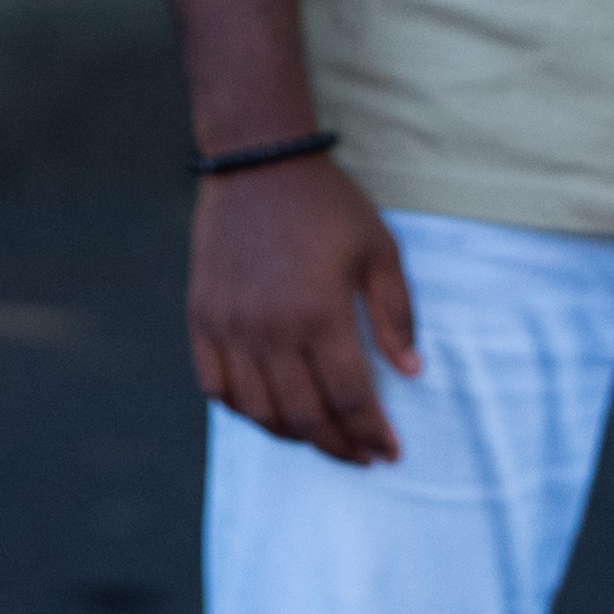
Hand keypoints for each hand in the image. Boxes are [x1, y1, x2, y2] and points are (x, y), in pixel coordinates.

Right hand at [187, 153, 417, 465]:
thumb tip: (410, 372)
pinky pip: (217, 389)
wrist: (257, 159)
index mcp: (321, 313)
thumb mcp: (379, 248)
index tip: (389, 451)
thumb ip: (395, 314)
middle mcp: (272, 330)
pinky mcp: (203, 319)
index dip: (373, 434)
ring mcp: (231, 327)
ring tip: (320, 436)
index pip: (351, 399)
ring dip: (294, 436)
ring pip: (260, 413)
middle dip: (340, 447)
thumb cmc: (326, 203)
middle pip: (306, 418)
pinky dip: (244, 411)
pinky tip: (268, 410)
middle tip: (361, 455)